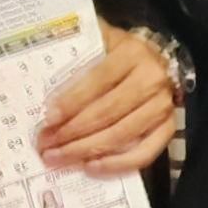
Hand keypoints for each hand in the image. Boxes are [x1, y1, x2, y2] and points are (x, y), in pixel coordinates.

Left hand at [37, 34, 178, 175]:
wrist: (155, 60)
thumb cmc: (117, 52)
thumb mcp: (99, 41)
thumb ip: (76, 53)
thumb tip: (39, 79)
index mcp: (133, 52)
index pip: (99, 80)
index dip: (72, 101)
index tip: (48, 118)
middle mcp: (153, 78)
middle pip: (108, 111)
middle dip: (72, 132)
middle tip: (45, 145)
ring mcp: (164, 105)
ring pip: (123, 134)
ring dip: (86, 150)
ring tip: (59, 158)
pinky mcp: (169, 127)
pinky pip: (146, 152)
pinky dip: (118, 164)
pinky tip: (91, 166)